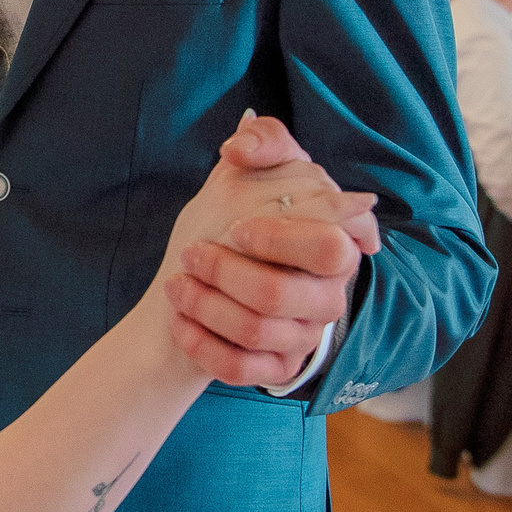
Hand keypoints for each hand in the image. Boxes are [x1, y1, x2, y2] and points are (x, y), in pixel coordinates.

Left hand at [157, 114, 373, 389]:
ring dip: (205, 306)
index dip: (280, 238)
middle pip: (281, 294)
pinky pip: (243, 369)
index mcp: (335, 245)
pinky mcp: (279, 368)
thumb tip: (241, 143)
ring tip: (176, 284)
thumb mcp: (252, 173)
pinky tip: (181, 322)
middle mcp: (328, 295)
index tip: (235, 227)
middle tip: (190, 254)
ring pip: (256, 332)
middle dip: (225, 272)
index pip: (331, 247)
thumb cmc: (239, 219)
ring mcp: (306, 336)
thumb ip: (263, 143)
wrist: (211, 278)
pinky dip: (203, 345)